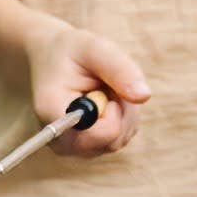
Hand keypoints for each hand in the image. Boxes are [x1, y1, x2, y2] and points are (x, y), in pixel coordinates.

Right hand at [25, 19, 148, 155]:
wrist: (53, 57)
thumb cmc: (72, 51)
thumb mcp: (94, 48)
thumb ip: (119, 69)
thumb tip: (143, 96)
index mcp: (53, 112)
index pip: (99, 135)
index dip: (115, 111)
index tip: (105, 87)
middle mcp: (58, 138)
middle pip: (112, 140)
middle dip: (121, 111)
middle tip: (106, 84)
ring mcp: (71, 147)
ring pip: (118, 140)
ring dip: (122, 113)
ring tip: (104, 89)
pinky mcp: (84, 148)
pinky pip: (117, 139)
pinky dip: (120, 119)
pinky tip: (106, 100)